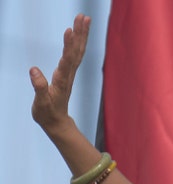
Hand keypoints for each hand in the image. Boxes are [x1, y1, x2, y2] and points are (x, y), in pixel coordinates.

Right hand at [29, 14, 90, 134]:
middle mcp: (68, 74)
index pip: (67, 59)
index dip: (68, 45)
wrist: (57, 122)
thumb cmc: (47, 113)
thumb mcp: (41, 103)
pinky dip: (75, 43)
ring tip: (83, 19)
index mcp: (62, 79)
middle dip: (80, 33)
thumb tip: (34, 70)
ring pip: (77, 51)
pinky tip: (76, 34)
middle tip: (83, 16)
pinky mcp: (67, 73)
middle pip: (76, 51)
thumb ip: (39, 87)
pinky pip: (74, 55)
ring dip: (81, 35)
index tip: (70, 30)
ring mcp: (69, 73)